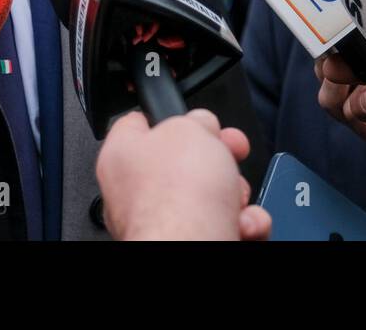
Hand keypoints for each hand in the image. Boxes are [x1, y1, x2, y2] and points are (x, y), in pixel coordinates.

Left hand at [96, 109, 270, 239]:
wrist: (192, 248)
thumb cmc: (178, 195)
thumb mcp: (191, 127)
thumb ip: (194, 121)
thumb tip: (202, 126)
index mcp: (122, 156)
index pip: (140, 125)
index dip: (173, 117)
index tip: (196, 120)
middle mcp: (135, 192)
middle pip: (184, 163)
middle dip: (219, 159)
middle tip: (230, 154)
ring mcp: (160, 222)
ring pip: (209, 197)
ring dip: (236, 194)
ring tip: (237, 197)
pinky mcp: (185, 243)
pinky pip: (222, 224)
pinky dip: (242, 222)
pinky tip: (244, 221)